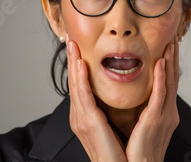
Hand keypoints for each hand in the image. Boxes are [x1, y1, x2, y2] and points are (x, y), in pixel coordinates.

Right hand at [66, 38, 126, 161]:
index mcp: (86, 117)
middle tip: (70, 40)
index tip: (78, 49)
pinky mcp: (88, 123)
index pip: (80, 86)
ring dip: (74, 64)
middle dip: (72, 60)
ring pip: (75, 86)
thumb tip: (114, 95)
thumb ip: (109, 110)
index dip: (77, 67)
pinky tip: (80, 65)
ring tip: (73, 46)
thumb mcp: (112, 126)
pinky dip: (80, 79)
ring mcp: (81, 120)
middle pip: (73, 83)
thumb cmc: (119, 153)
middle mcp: (80, 117)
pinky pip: (83, 96)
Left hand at [125, 37, 179, 161]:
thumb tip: (137, 98)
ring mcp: (164, 115)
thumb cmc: (139, 153)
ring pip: (169, 83)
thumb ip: (143, 110)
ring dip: (170, 62)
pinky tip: (161, 63)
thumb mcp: (143, 127)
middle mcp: (168, 112)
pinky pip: (159, 95)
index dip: (169, 64)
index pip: (168, 83)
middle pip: (172, 79)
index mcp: (164, 113)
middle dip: (173, 58)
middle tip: (173, 38)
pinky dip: (161, 78)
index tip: (168, 47)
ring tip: (170, 44)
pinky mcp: (156, 120)